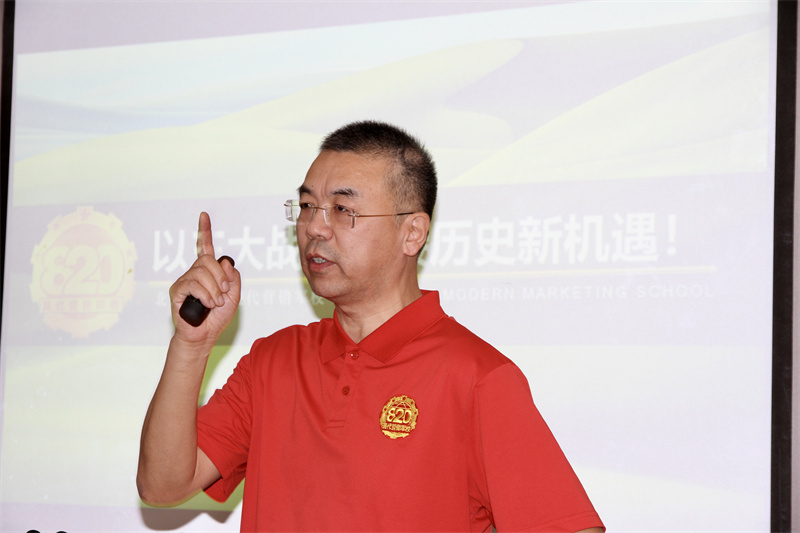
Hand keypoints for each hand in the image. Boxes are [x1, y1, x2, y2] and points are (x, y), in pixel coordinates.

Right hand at [169, 212, 240, 347]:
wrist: (205, 335)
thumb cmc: (218, 316)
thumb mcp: (234, 295)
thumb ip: (233, 277)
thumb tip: (223, 262)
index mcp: (208, 271)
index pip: (206, 247)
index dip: (205, 231)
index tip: (204, 215)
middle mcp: (195, 272)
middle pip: (207, 260)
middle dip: (220, 277)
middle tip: (223, 293)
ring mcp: (185, 280)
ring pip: (201, 272)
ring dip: (214, 289)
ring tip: (215, 303)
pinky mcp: (177, 290)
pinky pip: (193, 284)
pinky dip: (205, 294)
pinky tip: (208, 304)